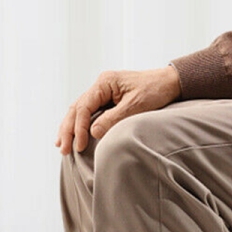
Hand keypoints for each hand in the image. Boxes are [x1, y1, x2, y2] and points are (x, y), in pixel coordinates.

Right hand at [56, 65, 182, 154]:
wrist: (170, 82)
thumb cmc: (156, 90)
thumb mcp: (136, 105)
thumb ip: (114, 118)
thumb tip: (92, 132)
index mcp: (105, 82)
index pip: (84, 107)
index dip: (79, 128)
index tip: (79, 146)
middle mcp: (101, 85)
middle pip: (76, 108)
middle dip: (68, 129)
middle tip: (63, 149)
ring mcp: (103, 91)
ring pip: (79, 110)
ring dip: (70, 127)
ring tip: (61, 145)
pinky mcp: (108, 99)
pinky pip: (89, 112)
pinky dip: (80, 124)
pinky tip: (75, 135)